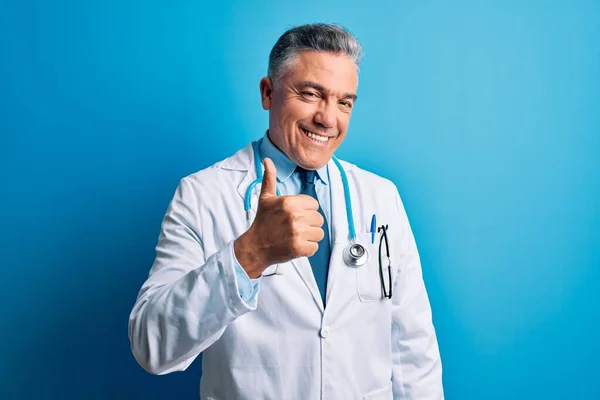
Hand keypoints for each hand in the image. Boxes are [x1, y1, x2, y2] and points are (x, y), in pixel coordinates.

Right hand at [234, 158, 324, 277]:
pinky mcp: (299, 248)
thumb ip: (270, 178)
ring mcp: (297, 232)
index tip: (293, 216)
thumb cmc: (262, 222)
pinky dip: (307, 249)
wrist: (255, 246)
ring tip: (295, 237)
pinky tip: (295, 246)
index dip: (306, 211)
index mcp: (290, 202)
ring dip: (309, 237)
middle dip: (309, 224)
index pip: (314, 205)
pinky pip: (315, 247)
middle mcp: (295, 216)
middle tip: (294, 228)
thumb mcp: (265, 198)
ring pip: (319, 233)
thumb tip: (267, 160)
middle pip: (319, 219)